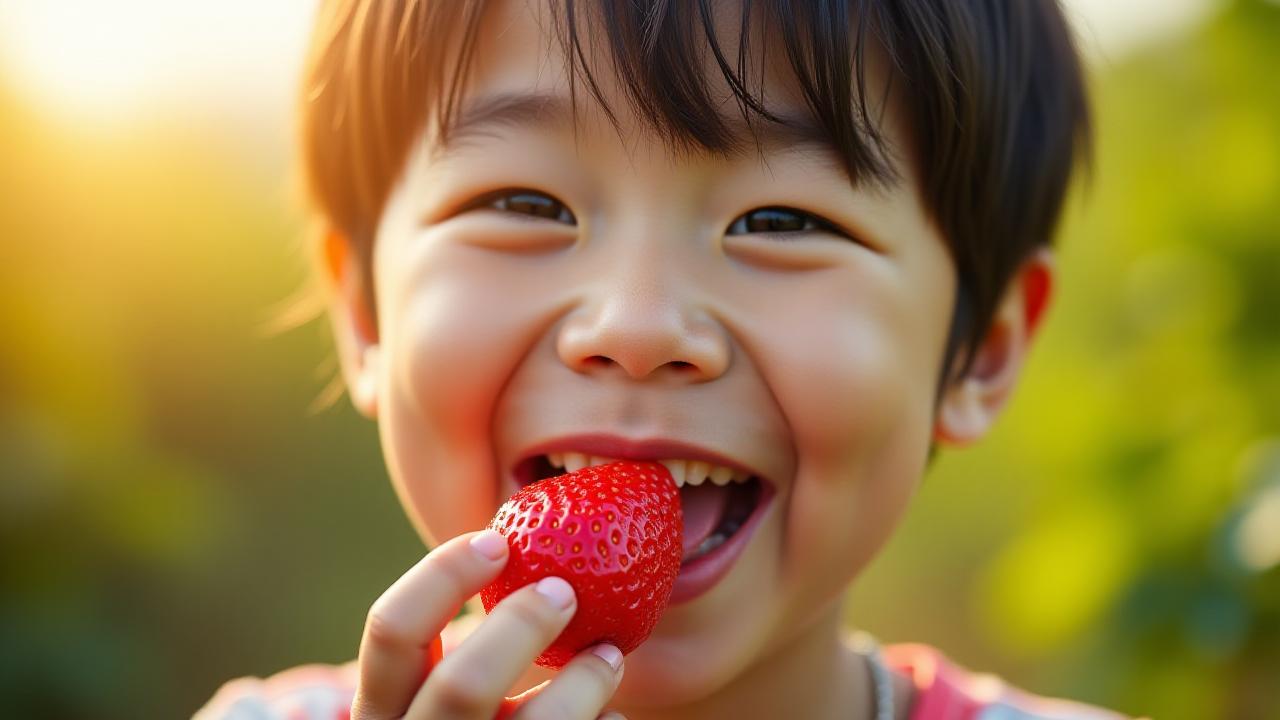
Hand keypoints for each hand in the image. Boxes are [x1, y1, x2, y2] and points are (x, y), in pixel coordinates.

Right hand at [350, 529, 625, 719]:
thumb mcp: (444, 698)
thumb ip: (464, 648)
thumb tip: (531, 548)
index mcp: (380, 712)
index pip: (390, 630)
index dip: (443, 574)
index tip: (502, 539)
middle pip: (462, 686)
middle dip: (522, 627)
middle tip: (567, 591)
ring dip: (581, 684)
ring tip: (609, 654)